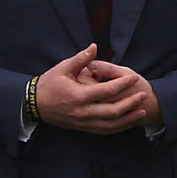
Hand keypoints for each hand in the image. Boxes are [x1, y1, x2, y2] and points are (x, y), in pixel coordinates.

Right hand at [35, 44, 149, 133]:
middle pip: (112, 111)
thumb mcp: (62, 68)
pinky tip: (127, 121)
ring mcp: (82, 122)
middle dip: (130, 103)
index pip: (106, 91)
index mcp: (77, 96)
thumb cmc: (48, 84)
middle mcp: (81, 111)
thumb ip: (80, 59)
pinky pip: (104, 130)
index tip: (134, 78)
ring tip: (141, 111)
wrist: (33, 105)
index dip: (122, 84)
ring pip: (110, 124)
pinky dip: (118, 127)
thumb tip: (94, 47)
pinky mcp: (82, 128)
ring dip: (128, 118)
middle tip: (142, 95)